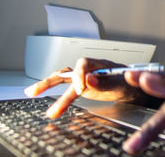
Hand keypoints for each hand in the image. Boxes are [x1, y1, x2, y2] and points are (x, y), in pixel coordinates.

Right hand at [24, 58, 138, 118]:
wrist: (133, 88)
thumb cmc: (129, 82)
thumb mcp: (121, 83)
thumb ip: (105, 82)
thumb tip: (88, 79)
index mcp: (100, 64)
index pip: (83, 64)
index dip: (79, 75)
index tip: (80, 89)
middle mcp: (89, 69)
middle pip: (67, 71)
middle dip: (51, 80)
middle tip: (36, 90)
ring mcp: (84, 78)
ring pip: (63, 79)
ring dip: (47, 86)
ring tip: (31, 93)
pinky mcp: (82, 87)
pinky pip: (67, 89)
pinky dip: (57, 95)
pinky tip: (47, 101)